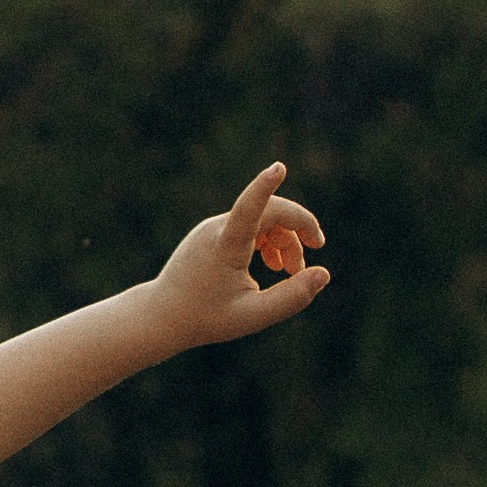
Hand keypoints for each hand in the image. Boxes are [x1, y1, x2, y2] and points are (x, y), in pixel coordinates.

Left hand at [147, 161, 328, 350]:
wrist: (163, 315)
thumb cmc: (207, 318)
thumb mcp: (254, 316)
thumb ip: (292, 297)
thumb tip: (323, 274)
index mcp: (225, 245)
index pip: (248, 208)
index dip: (265, 186)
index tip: (279, 167)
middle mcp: (217, 229)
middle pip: (270, 212)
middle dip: (298, 228)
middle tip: (317, 247)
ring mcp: (212, 228)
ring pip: (262, 219)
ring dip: (285, 239)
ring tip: (292, 270)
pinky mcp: (212, 233)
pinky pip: (249, 226)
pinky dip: (268, 241)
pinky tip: (275, 264)